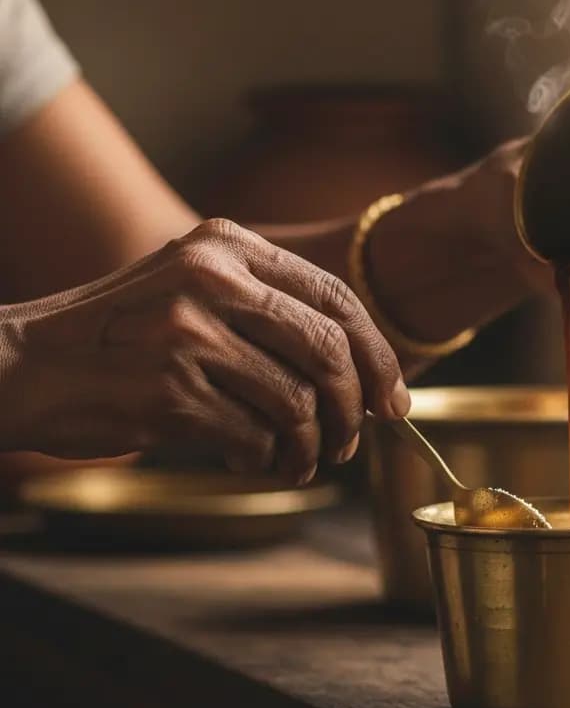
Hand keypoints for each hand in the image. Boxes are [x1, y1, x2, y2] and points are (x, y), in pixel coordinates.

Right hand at [0, 219, 409, 482]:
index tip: (394, 399)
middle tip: (355, 440)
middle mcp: (214, 279)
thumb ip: (267, 309)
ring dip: (311, 446)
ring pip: (297, 403)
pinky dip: (268, 460)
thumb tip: (360, 371)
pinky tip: (256, 462)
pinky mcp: (169, 391)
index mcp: (228, 246)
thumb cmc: (120, 335)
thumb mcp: (192, 287)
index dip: (378, 354)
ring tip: (303, 462)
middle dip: (356, 406)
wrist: (23, 365)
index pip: (336, 297)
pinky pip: (255, 437)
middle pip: (329, 350)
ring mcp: (189, 333)